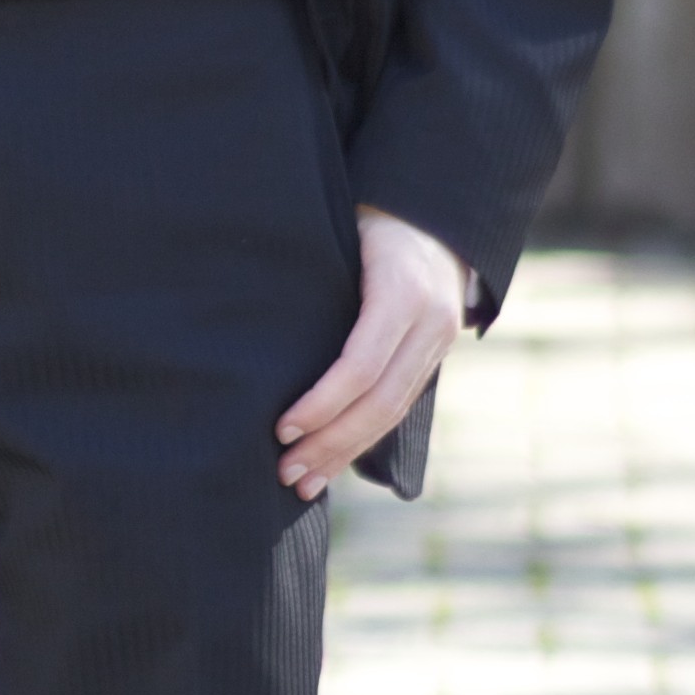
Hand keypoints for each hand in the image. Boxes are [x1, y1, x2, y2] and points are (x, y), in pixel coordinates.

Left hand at [276, 207, 471, 500]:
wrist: (437, 211)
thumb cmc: (366, 216)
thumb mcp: (341, 233)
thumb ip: (313, 278)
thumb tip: (254, 331)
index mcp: (402, 291)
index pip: (361, 365)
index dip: (322, 403)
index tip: (281, 429)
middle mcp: (430, 322)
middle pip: (380, 401)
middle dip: (331, 443)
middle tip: (286, 473)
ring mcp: (440, 341)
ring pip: (393, 412)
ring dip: (347, 453)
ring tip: (304, 483)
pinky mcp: (436, 355)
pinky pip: (399, 405)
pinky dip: (365, 437)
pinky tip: (334, 462)